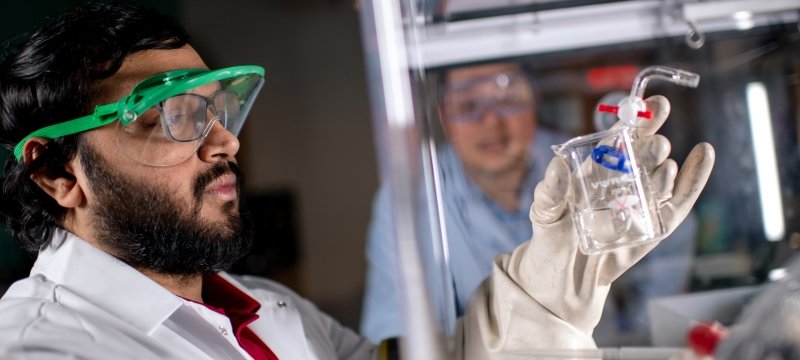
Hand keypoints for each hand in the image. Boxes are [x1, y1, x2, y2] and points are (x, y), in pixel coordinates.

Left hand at [520, 95, 714, 333]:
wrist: (564, 279)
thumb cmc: (551, 238)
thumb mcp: (544, 212)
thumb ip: (549, 189)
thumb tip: (558, 165)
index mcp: (597, 169)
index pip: (619, 138)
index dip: (635, 119)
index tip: (648, 103)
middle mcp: (623, 180)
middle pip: (643, 153)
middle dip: (650, 144)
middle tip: (654, 143)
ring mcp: (642, 201)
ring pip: (660, 177)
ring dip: (665, 168)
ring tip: (663, 165)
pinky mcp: (658, 224)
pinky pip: (679, 200)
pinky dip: (694, 178)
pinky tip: (704, 154)